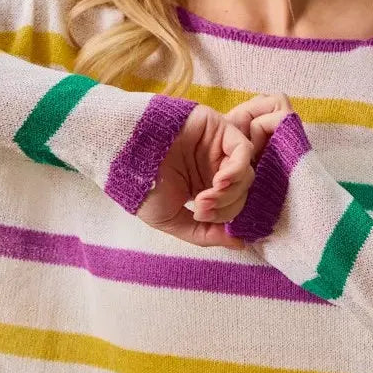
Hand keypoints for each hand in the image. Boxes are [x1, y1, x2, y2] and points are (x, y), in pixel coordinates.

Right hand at [135, 103, 255, 250]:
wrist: (125, 155)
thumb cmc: (142, 186)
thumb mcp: (170, 219)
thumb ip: (204, 234)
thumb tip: (240, 244)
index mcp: (205, 188)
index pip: (233, 205)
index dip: (223, 216)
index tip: (199, 216)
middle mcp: (214, 167)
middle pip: (242, 191)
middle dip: (226, 206)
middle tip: (201, 207)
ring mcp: (218, 147)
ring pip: (246, 174)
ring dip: (230, 192)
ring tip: (204, 197)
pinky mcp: (219, 128)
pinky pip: (244, 149)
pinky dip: (236, 170)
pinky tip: (219, 181)